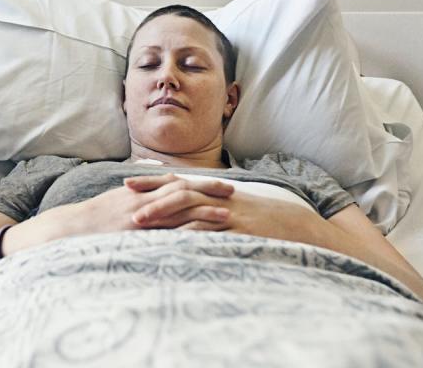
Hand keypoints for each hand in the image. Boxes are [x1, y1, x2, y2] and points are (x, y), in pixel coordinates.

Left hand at [127, 174, 322, 243]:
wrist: (297, 227)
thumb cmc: (262, 220)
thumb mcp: (232, 208)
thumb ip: (207, 207)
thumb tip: (181, 216)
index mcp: (214, 192)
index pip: (177, 182)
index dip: (151, 182)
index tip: (127, 183)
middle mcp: (218, 198)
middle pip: (178, 191)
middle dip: (149, 194)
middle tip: (124, 199)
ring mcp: (228, 214)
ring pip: (189, 210)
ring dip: (162, 214)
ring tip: (138, 220)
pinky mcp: (238, 231)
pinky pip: (210, 232)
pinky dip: (189, 235)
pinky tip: (170, 240)